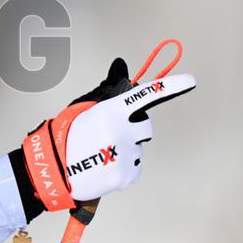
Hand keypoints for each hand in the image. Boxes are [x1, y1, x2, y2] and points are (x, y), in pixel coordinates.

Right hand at [18, 58, 195, 211]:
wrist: (52, 171)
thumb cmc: (67, 136)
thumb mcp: (85, 108)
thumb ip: (108, 89)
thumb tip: (122, 66)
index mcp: (111, 112)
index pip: (146, 95)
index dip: (170, 86)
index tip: (190, 80)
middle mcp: (122, 132)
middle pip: (145, 126)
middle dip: (133, 128)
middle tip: (108, 134)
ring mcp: (126, 156)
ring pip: (138, 148)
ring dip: (125, 148)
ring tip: (99, 153)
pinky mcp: (126, 176)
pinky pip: (134, 166)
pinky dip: (122, 166)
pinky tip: (103, 166)